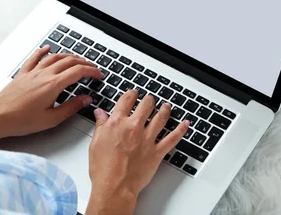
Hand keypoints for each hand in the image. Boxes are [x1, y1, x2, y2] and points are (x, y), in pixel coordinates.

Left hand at [0, 45, 102, 141]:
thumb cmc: (20, 121)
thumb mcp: (51, 119)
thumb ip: (71, 107)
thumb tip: (86, 99)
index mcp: (53, 85)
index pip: (78, 72)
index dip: (92, 71)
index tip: (99, 75)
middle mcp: (43, 75)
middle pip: (69, 61)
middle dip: (84, 62)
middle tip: (92, 68)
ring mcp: (32, 73)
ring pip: (55, 57)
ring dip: (69, 56)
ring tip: (78, 59)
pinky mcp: (23, 74)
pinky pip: (34, 58)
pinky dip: (43, 51)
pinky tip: (47, 48)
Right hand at [86, 90, 188, 214]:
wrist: (114, 187)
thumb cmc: (103, 169)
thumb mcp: (95, 143)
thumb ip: (100, 125)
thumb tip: (100, 113)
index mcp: (118, 123)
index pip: (126, 100)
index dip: (131, 94)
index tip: (133, 93)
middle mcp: (134, 127)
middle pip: (146, 105)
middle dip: (149, 100)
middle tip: (150, 100)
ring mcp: (147, 138)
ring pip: (161, 117)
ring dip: (165, 109)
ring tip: (166, 106)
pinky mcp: (157, 151)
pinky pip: (173, 138)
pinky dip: (181, 130)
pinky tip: (185, 124)